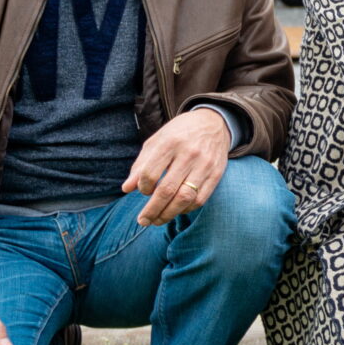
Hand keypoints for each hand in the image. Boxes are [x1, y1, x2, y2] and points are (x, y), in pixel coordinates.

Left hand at [121, 106, 231, 225]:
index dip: (143, 188)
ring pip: (184, 198)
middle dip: (152, 210)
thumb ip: (141, 165)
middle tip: (143, 221)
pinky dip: (186, 209)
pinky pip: (200, 199)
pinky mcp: (216, 173)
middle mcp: (189, 154)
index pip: (150, 174)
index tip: (142, 191)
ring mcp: (205, 164)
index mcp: (170, 143)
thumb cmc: (179, 133)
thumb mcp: (156, 141)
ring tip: (158, 220)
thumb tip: (126, 189)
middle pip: (167, 190)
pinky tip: (177, 210)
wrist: (213, 123)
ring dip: (169, 214)